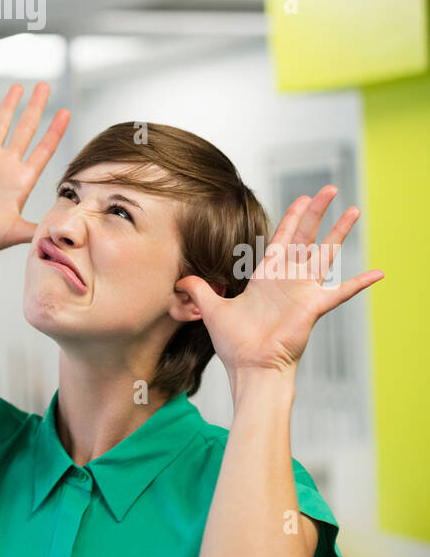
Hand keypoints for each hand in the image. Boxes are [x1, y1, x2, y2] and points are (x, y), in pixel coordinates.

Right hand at [0, 82, 69, 267]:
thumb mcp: (17, 232)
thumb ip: (38, 228)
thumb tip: (63, 232)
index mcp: (22, 180)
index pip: (44, 150)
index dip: (54, 131)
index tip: (65, 112)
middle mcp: (7, 167)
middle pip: (25, 129)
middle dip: (36, 108)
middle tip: (45, 86)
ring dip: (8, 107)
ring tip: (18, 87)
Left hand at [177, 186, 383, 377]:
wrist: (250, 368)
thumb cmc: (235, 344)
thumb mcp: (211, 309)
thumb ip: (198, 289)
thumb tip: (179, 278)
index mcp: (267, 277)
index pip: (282, 239)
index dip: (291, 218)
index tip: (302, 198)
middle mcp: (288, 279)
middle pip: (306, 236)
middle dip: (316, 211)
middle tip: (328, 189)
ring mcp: (303, 291)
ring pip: (325, 254)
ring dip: (340, 233)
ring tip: (355, 211)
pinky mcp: (313, 306)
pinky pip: (340, 292)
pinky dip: (359, 283)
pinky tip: (378, 274)